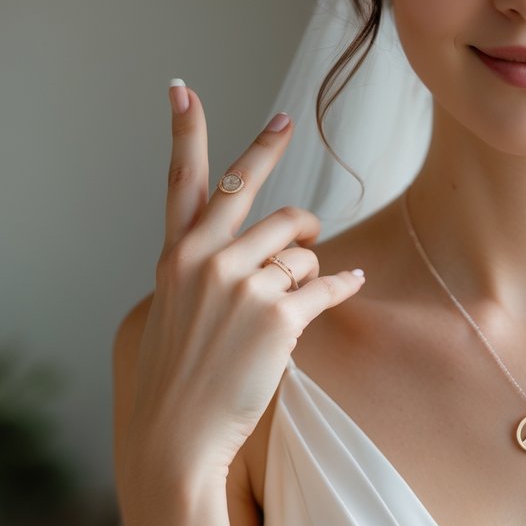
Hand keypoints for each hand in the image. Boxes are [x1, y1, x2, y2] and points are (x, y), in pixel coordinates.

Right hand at [122, 82, 364, 495]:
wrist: (176, 435)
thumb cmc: (178, 381)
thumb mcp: (172, 315)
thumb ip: (201, 275)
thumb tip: (264, 258)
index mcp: (175, 257)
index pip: (181, 182)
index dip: (186, 132)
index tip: (183, 90)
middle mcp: (206, 260)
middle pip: (260, 197)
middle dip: (282, 176)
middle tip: (291, 157)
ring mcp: (242, 286)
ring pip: (301, 250)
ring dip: (310, 265)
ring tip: (300, 293)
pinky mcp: (278, 317)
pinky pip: (326, 286)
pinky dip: (343, 284)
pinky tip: (353, 281)